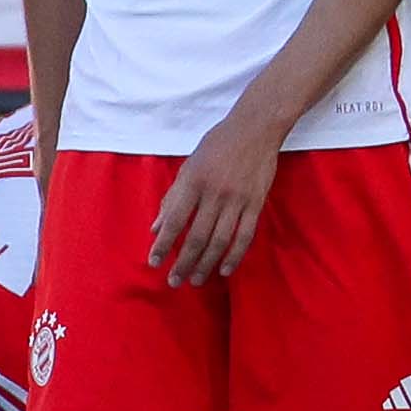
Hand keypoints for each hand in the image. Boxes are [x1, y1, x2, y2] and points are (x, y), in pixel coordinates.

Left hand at [148, 108, 287, 287]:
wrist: (255, 129)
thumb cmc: (217, 145)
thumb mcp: (188, 166)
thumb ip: (172, 197)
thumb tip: (155, 228)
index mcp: (193, 181)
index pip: (174, 220)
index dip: (163, 244)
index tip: (154, 262)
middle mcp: (214, 193)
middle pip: (197, 237)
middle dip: (183, 262)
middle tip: (174, 281)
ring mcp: (237, 200)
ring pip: (220, 241)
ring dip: (206, 264)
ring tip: (195, 280)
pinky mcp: (256, 203)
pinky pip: (244, 236)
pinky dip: (234, 256)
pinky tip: (224, 270)